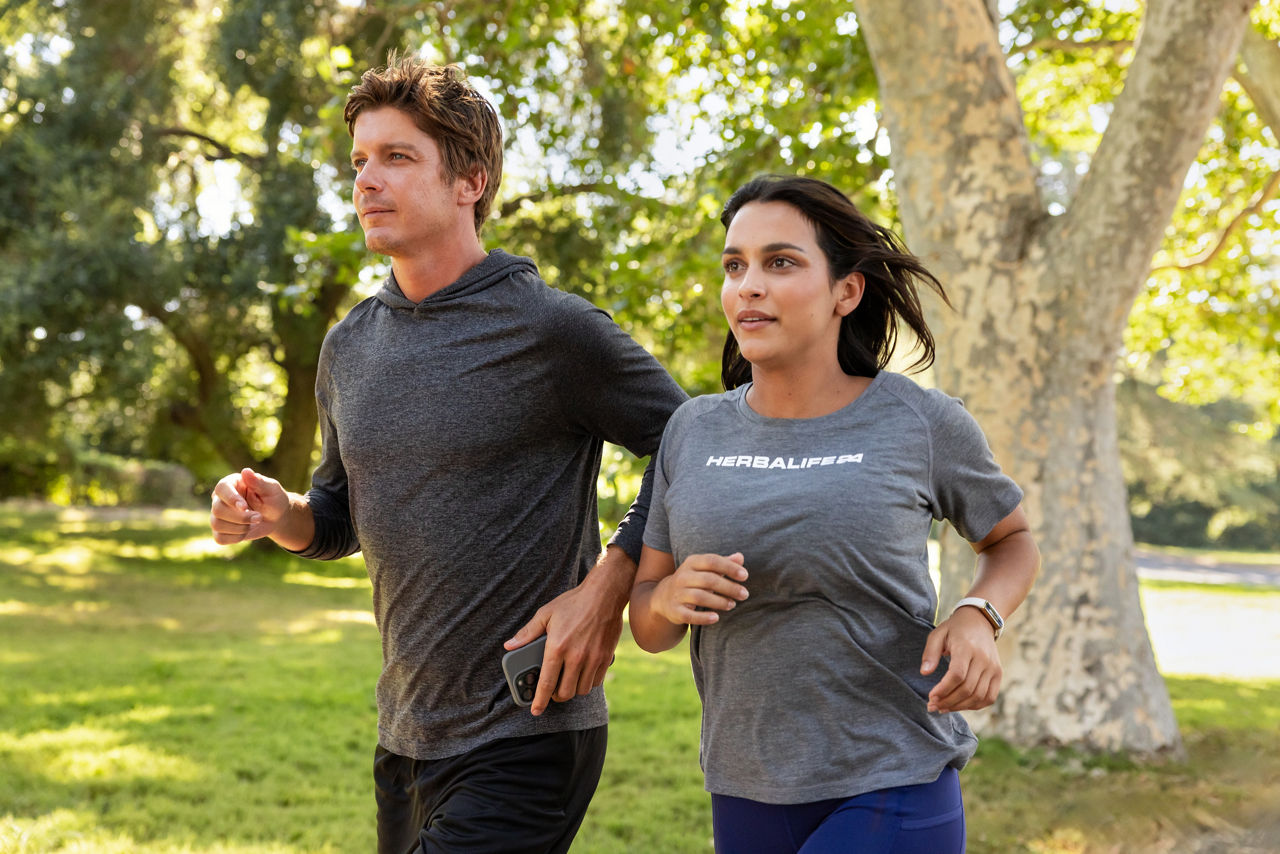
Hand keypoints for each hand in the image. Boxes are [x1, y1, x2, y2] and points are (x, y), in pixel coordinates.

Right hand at [209, 468, 289, 544]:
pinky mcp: (221, 530)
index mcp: (231, 483)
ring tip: (254, 523)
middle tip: (259, 517)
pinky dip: (236, 538)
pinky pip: (220, 538)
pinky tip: (246, 531)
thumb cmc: (273, 499)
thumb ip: (259, 482)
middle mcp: (221, 498)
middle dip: (241, 518)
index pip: (221, 488)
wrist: (276, 517)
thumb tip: (246, 471)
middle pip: (217, 510)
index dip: (231, 499)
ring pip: (217, 524)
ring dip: (240, 528)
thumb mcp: (271, 489)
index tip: (244, 507)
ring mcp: (218, 515)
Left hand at [504, 553, 632, 716]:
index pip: (546, 683)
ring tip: (566, 682)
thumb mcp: (546, 614)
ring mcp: (593, 659)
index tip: (535, 710)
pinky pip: (595, 682)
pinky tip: (581, 675)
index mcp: (557, 648)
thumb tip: (510, 645)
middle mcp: (576, 657)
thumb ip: (527, 633)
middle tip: (552, 692)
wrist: (604, 594)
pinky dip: (587, 683)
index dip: (539, 701)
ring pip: (581, 690)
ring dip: (572, 690)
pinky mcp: (605, 657)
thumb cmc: (573, 603)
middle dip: (556, 697)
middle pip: (565, 693)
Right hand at [651, 552, 748, 626]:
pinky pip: (689, 615)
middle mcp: (682, 576)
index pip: (712, 561)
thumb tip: (740, 557)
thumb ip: (723, 563)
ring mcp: (677, 594)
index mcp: (692, 562)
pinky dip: (703, 617)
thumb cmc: (694, 580)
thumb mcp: (705, 569)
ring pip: (699, 597)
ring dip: (719, 602)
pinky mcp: (675, 611)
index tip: (745, 576)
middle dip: (729, 587)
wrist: (665, 597)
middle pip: (708, 580)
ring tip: (732, 605)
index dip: (729, 567)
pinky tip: (716, 618)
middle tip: (745, 594)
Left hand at [920, 606, 1002, 713]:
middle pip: (967, 688)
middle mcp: (983, 659)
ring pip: (978, 696)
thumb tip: (924, 673)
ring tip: (943, 708)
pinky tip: (960, 705)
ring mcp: (993, 667)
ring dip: (959, 706)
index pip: (957, 675)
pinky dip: (975, 705)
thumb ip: (930, 653)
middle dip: (948, 701)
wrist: (980, 621)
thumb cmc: (954, 629)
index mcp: (967, 647)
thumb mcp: (937, 634)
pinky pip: (989, 697)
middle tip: (933, 706)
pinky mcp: (998, 673)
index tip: (930, 697)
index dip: (943, 689)